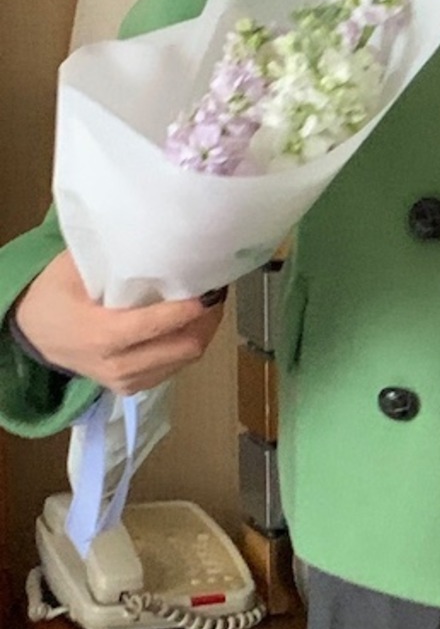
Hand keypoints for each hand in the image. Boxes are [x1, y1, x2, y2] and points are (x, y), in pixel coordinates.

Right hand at [15, 251, 226, 395]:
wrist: (34, 337)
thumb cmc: (53, 297)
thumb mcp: (70, 271)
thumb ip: (109, 260)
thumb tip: (151, 240)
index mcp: (102, 335)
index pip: (159, 326)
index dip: (192, 308)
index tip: (211, 287)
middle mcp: (119, 365)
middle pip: (185, 347)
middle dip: (207, 319)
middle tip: (216, 292)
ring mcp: (127, 381)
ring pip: (185, 360)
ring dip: (203, 332)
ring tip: (208, 304)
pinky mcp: (133, 388)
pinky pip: (174, 368)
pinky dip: (187, 345)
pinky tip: (190, 323)